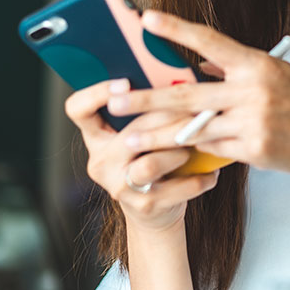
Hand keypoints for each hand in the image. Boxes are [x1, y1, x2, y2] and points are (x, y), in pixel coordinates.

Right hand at [64, 79, 220, 231]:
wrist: (154, 211)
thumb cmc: (152, 158)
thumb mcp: (144, 133)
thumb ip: (149, 109)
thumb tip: (181, 79)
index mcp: (97, 137)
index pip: (78, 109)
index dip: (98, 93)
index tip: (125, 84)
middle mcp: (101, 161)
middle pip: (132, 133)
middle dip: (168, 118)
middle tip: (195, 109)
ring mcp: (120, 186)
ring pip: (152, 163)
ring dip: (180, 152)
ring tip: (194, 146)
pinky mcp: (144, 205)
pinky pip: (179, 186)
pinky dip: (200, 178)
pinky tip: (211, 172)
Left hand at [105, 10, 289, 179]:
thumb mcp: (278, 75)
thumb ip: (237, 70)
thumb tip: (203, 64)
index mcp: (256, 64)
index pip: (209, 41)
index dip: (175, 30)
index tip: (146, 20)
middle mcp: (252, 90)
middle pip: (187, 93)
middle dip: (146, 98)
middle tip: (114, 98)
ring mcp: (252, 121)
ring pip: (192, 128)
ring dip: (156, 135)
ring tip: (126, 140)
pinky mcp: (253, 149)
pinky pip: (213, 150)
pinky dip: (191, 153)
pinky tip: (168, 159)